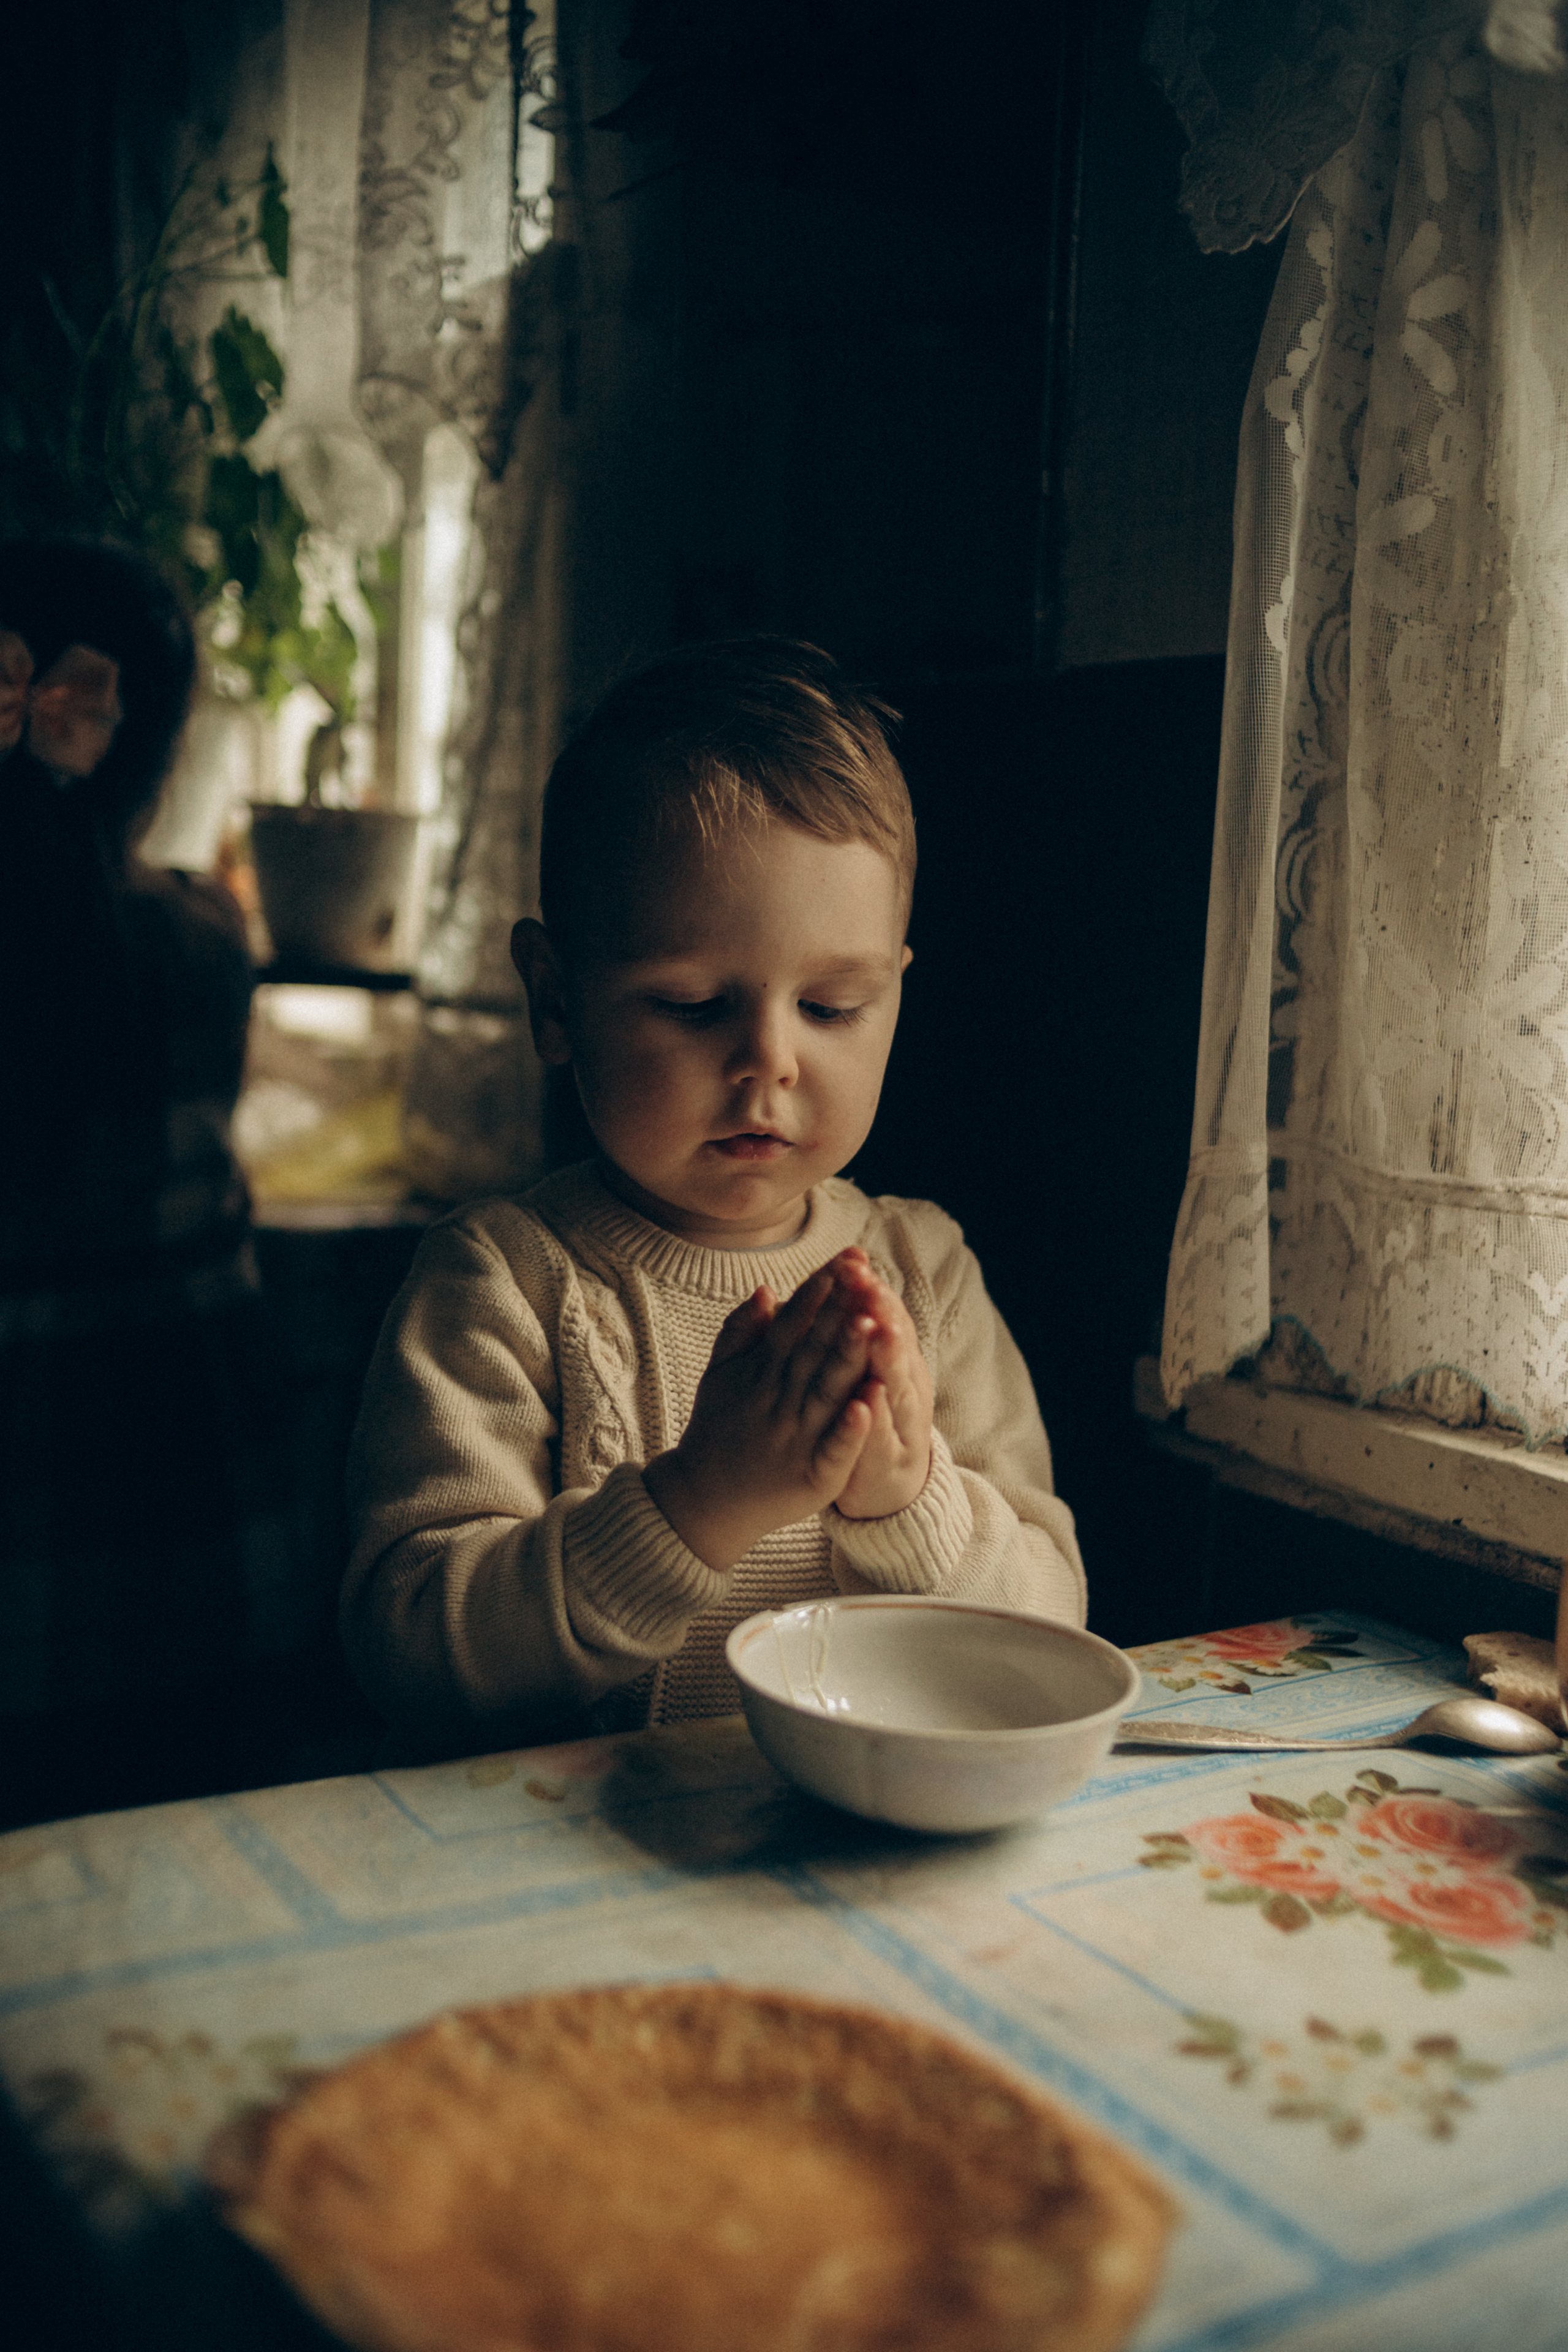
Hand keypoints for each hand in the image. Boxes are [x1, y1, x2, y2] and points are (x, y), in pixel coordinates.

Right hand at [644, 1256, 878, 1570]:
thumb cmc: (716, 1431)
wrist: (704, 1502)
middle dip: (841, 1311)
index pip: (792, 1323)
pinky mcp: (813, 1475)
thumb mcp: (718, 1375)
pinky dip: (850, 1429)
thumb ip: (741, 1331)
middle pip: (814, 1349)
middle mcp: (779, 1400)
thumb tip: (766, 1289)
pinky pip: (835, 1450)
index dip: (818, 1291)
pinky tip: (868, 1404)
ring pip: (828, 1391)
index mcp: (760, 1372)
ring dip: (849, 1358)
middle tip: (867, 1276)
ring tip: (872, 1325)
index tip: (845, 1260)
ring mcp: (797, 1438)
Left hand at [827, 1249, 932, 1520]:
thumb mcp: (847, 1370)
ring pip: (893, 1384)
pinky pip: (880, 1438)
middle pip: (890, 1343)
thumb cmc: (856, 1418)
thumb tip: (825, 1281)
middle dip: (880, 1312)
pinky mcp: (889, 1459)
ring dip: (887, 1356)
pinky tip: (870, 1398)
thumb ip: (838, 1328)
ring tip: (881, 1329)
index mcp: (887, 1357)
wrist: (885, 1487)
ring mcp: (899, 1422)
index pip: (877, 1315)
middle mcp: (901, 1383)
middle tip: (870, 1282)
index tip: (853, 1258)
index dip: (866, 1288)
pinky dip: (875, 1418)